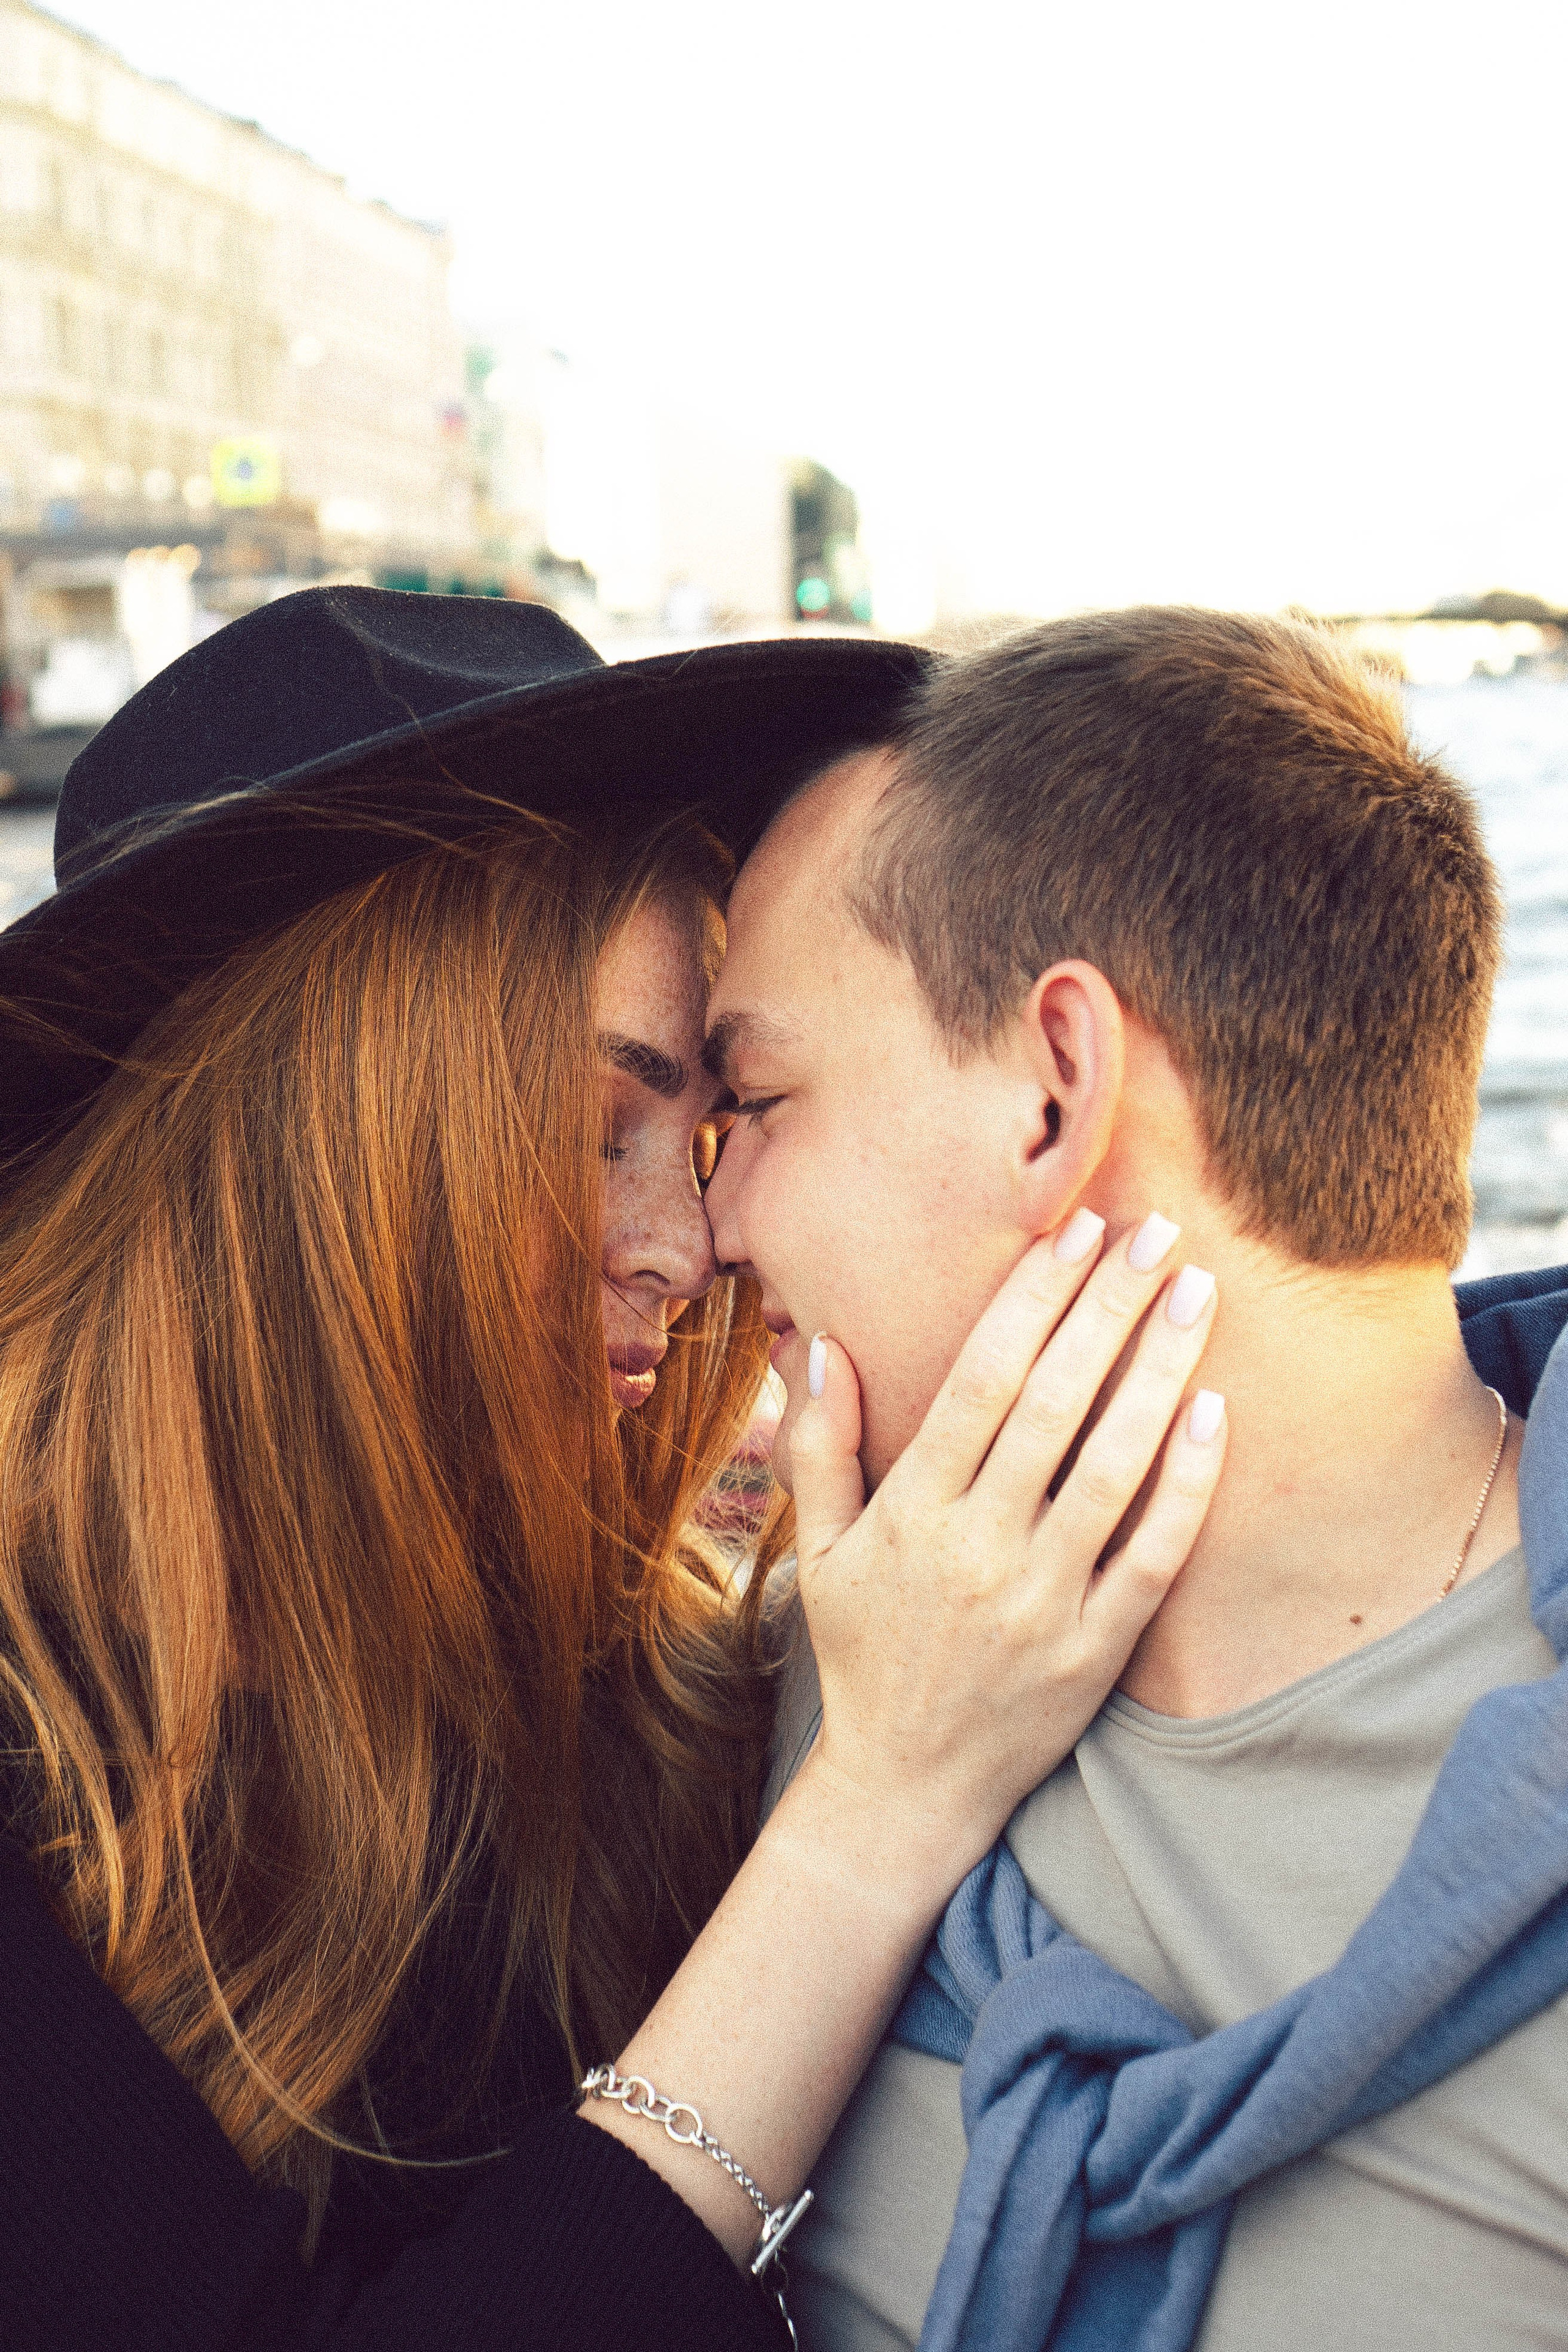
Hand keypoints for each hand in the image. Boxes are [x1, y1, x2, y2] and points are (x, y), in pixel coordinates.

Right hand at [786, 1211, 1224, 1894]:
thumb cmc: (864, 1652)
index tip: (1075, 1230)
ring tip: (1197, 1294)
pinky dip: (1187, 1484)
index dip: (1033, 1298)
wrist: (905, 1786)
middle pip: (1055, 1403)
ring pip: (1113, 1466)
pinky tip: (1215, 1414)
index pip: (982, 1379)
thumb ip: (821, 1448)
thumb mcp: (819, 1551)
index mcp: (914, 1510)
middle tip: (1157, 1231)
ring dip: (1159, 1372)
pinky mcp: (1097, 1648)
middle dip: (1108, 1307)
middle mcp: (980, 1546)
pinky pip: (1153, 1554)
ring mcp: (1044, 1599)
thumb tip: (827, 1345)